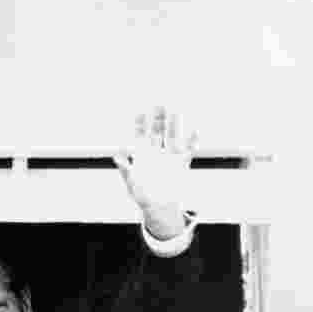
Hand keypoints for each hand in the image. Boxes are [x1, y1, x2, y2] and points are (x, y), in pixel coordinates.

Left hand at [113, 107, 196, 238]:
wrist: (159, 208)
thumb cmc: (142, 196)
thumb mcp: (131, 183)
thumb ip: (125, 168)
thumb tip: (116, 156)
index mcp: (142, 156)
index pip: (140, 136)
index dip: (140, 124)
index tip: (140, 112)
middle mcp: (156, 154)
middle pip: (157, 132)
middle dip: (158, 118)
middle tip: (159, 103)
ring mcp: (169, 157)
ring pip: (172, 137)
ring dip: (174, 125)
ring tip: (176, 111)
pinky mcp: (181, 164)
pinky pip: (188, 150)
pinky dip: (192, 141)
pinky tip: (195, 131)